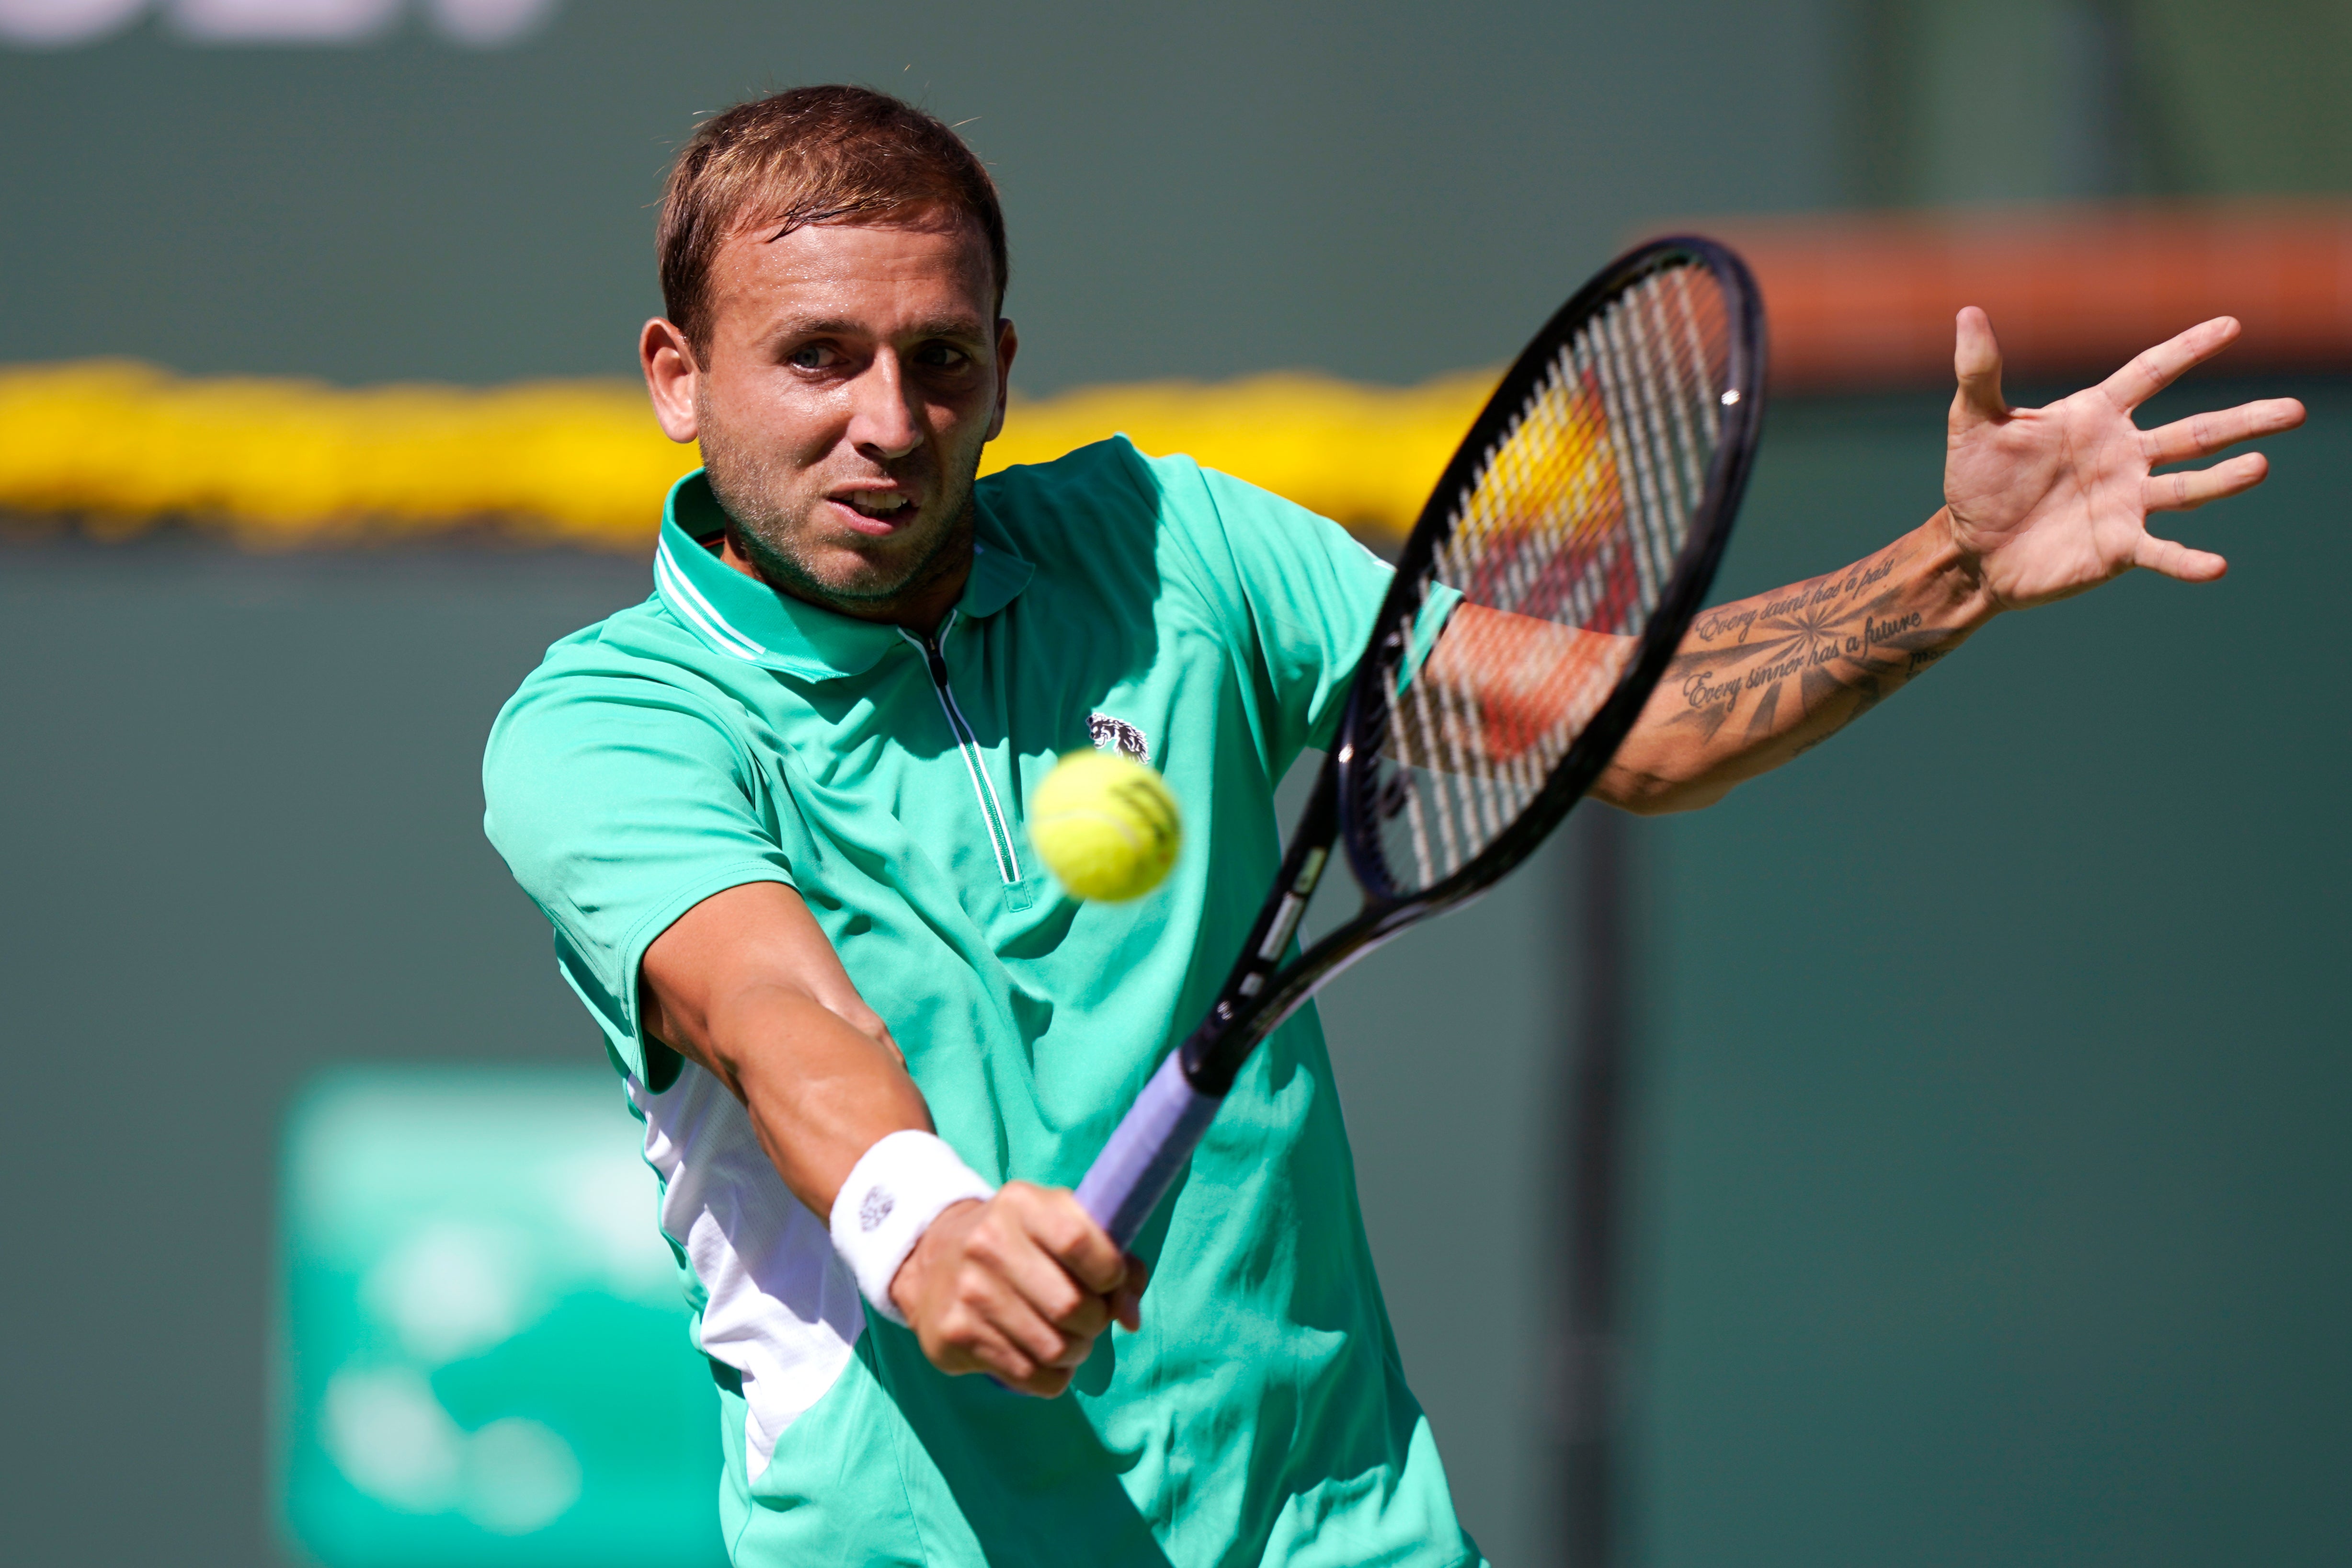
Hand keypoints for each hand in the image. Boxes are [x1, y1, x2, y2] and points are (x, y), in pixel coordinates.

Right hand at [888, 1183, 1145, 1396]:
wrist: (932, 1260)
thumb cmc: (1021, 1245)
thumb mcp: (1064, 1227)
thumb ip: (1115, 1261)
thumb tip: (1130, 1318)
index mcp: (1021, 1204)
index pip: (1079, 1241)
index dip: (1110, 1273)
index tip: (1110, 1282)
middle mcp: (988, 1243)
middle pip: (1071, 1306)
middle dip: (1095, 1322)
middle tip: (1089, 1319)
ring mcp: (968, 1291)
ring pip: (1054, 1349)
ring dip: (1075, 1353)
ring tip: (1067, 1339)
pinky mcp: (955, 1335)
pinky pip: (1028, 1377)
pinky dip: (1051, 1377)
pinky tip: (1042, 1357)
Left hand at [1941, 309, 2304, 610]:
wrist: (1970, 548)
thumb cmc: (1975, 481)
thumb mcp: (1973, 423)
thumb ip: (1980, 371)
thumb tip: (1968, 313)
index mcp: (2096, 416)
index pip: (2151, 373)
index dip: (2188, 350)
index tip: (2231, 325)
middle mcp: (2125, 455)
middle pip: (2195, 432)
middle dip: (2244, 421)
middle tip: (2294, 410)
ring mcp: (2128, 501)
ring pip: (2189, 487)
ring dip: (2226, 480)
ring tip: (2261, 466)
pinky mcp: (2119, 547)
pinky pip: (2161, 551)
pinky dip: (2188, 559)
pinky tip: (2217, 566)